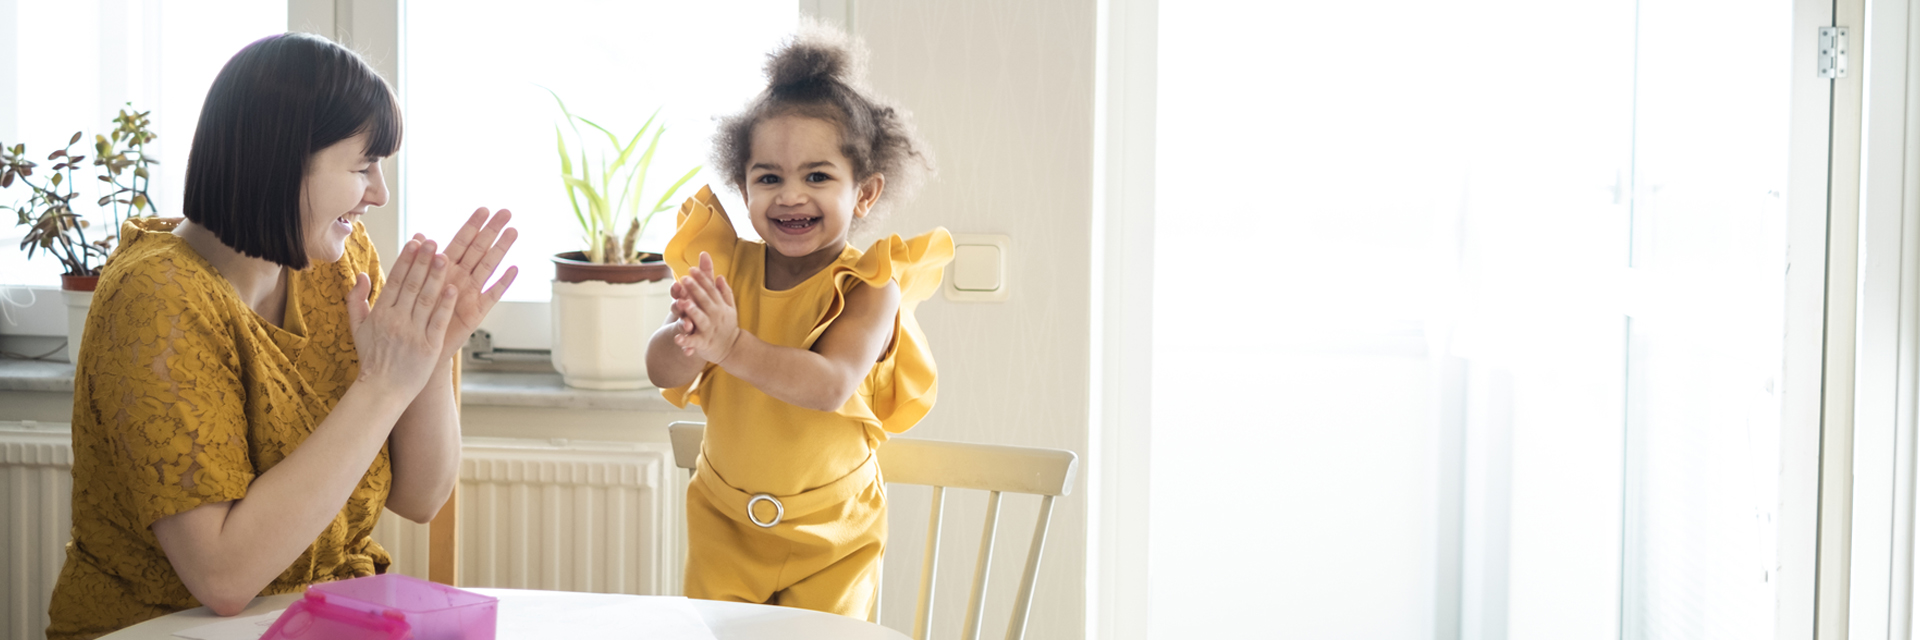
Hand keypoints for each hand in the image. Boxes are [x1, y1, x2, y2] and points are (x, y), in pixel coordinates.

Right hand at [347, 239, 458, 392]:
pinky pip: (437, 321)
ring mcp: (413, 333)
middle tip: (432, 242)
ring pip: (426, 299)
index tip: (414, 242)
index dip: (406, 260)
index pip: (395, 281)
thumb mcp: (358, 328)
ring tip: (444, 257)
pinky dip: (445, 304)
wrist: (382, 390)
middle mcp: (396, 320)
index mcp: (380, 314)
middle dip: (422, 262)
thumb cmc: (372, 358)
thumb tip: (361, 275)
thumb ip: (357, 300)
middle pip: (411, 285)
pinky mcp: (429, 346)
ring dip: (435, 277)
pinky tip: (452, 288)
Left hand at [415, 208, 519, 356]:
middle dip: (492, 230)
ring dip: (500, 249)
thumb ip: (417, 261)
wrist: (417, 345)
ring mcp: (471, 292)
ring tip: (512, 232)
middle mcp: (460, 277)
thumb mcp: (410, 285)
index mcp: (444, 268)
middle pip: (479, 249)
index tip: (484, 209)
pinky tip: (513, 269)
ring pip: (488, 266)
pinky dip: (502, 283)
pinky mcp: (477, 311)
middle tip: (506, 213)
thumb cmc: (414, 316)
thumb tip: (418, 236)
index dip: (472, 225)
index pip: (461, 241)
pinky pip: (492, 295)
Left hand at [672, 252, 740, 363]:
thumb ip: (723, 291)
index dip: (701, 279)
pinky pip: (693, 341)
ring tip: (682, 302)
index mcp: (720, 305)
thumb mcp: (729, 307)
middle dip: (694, 289)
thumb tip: (720, 276)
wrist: (732, 348)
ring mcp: (708, 329)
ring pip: (699, 318)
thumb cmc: (727, 325)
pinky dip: (686, 341)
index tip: (692, 268)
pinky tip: (677, 338)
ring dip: (691, 311)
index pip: (710, 289)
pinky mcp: (703, 343)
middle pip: (704, 300)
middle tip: (684, 279)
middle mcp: (715, 315)